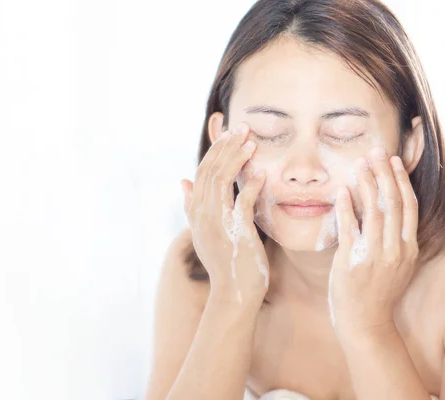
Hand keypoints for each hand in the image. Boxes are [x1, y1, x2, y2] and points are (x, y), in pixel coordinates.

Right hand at [181, 123, 269, 304]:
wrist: (234, 293)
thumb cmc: (225, 261)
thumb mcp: (204, 232)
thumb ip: (193, 206)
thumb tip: (183, 181)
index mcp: (196, 212)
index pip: (202, 173)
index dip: (215, 151)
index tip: (229, 134)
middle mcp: (203, 215)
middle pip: (210, 171)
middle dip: (226, 147)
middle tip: (243, 128)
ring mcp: (217, 223)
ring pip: (222, 180)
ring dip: (237, 159)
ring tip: (252, 142)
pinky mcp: (236, 231)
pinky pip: (242, 201)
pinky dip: (251, 185)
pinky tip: (261, 173)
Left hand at [328, 146, 418, 337]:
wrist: (365, 322)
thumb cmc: (376, 292)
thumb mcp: (393, 264)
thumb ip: (392, 240)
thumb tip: (380, 210)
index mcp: (407, 249)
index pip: (408, 207)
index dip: (400, 181)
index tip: (393, 161)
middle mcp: (395, 249)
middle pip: (393, 203)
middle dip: (384, 174)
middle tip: (376, 151)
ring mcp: (374, 255)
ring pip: (374, 211)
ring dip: (366, 184)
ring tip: (359, 164)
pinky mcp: (353, 260)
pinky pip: (350, 228)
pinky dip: (347, 207)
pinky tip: (343, 191)